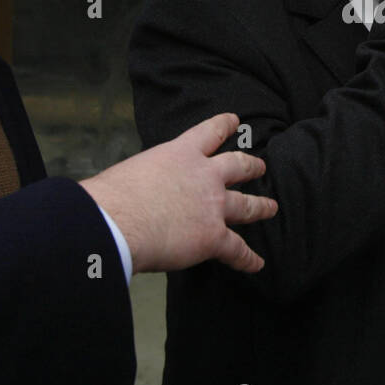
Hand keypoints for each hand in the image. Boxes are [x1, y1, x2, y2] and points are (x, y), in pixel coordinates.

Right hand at [79, 113, 275, 273]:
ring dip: (261, 207)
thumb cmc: (112, 196)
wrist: (117, 220)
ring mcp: (213, 206)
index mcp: (179, 154)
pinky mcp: (214, 237)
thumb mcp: (132, 171)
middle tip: (261, 167)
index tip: (234, 120)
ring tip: (271, 207)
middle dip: (251, 166)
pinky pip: (237, 250)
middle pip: (238, 166)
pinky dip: (248, 259)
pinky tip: (257, 264)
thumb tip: (134, 193)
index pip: (208, 133)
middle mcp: (204, 176)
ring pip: (247, 205)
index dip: (223, 125)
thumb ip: (145, 178)